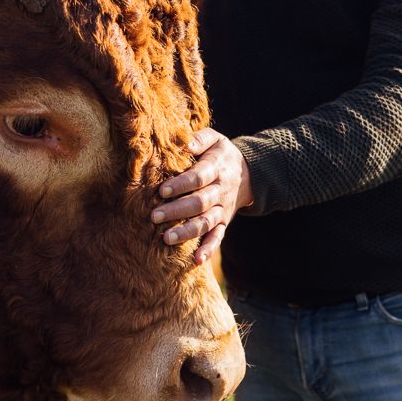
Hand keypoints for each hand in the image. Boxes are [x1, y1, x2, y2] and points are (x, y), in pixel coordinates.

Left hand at [151, 128, 252, 264]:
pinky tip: (197, 261)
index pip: (198, 177)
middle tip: (154, 216)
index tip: (162, 191)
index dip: (181, 184)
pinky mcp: (224, 223)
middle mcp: (221, 191)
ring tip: (166, 238)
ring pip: (206, 223)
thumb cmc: (220, 154)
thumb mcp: (215, 139)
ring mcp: (223, 209)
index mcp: (217, 168)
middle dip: (177, 210)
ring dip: (187, 232)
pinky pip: (218, 237)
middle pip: (200, 203)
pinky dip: (209, 249)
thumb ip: (199, 139)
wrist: (248, 173)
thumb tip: (183, 144)